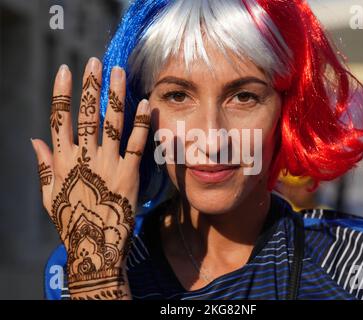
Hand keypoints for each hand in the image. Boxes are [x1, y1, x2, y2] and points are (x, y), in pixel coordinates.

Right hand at [31, 58, 150, 298]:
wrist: (94, 247)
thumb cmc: (71, 222)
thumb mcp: (49, 196)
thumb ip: (43, 166)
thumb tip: (34, 141)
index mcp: (63, 161)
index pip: (60, 119)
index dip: (63, 94)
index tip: (66, 72)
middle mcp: (84, 158)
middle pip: (86, 115)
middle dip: (91, 86)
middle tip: (96, 62)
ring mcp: (108, 165)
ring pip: (111, 123)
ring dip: (115, 96)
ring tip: (118, 73)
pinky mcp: (129, 175)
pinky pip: (137, 145)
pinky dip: (142, 124)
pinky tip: (145, 104)